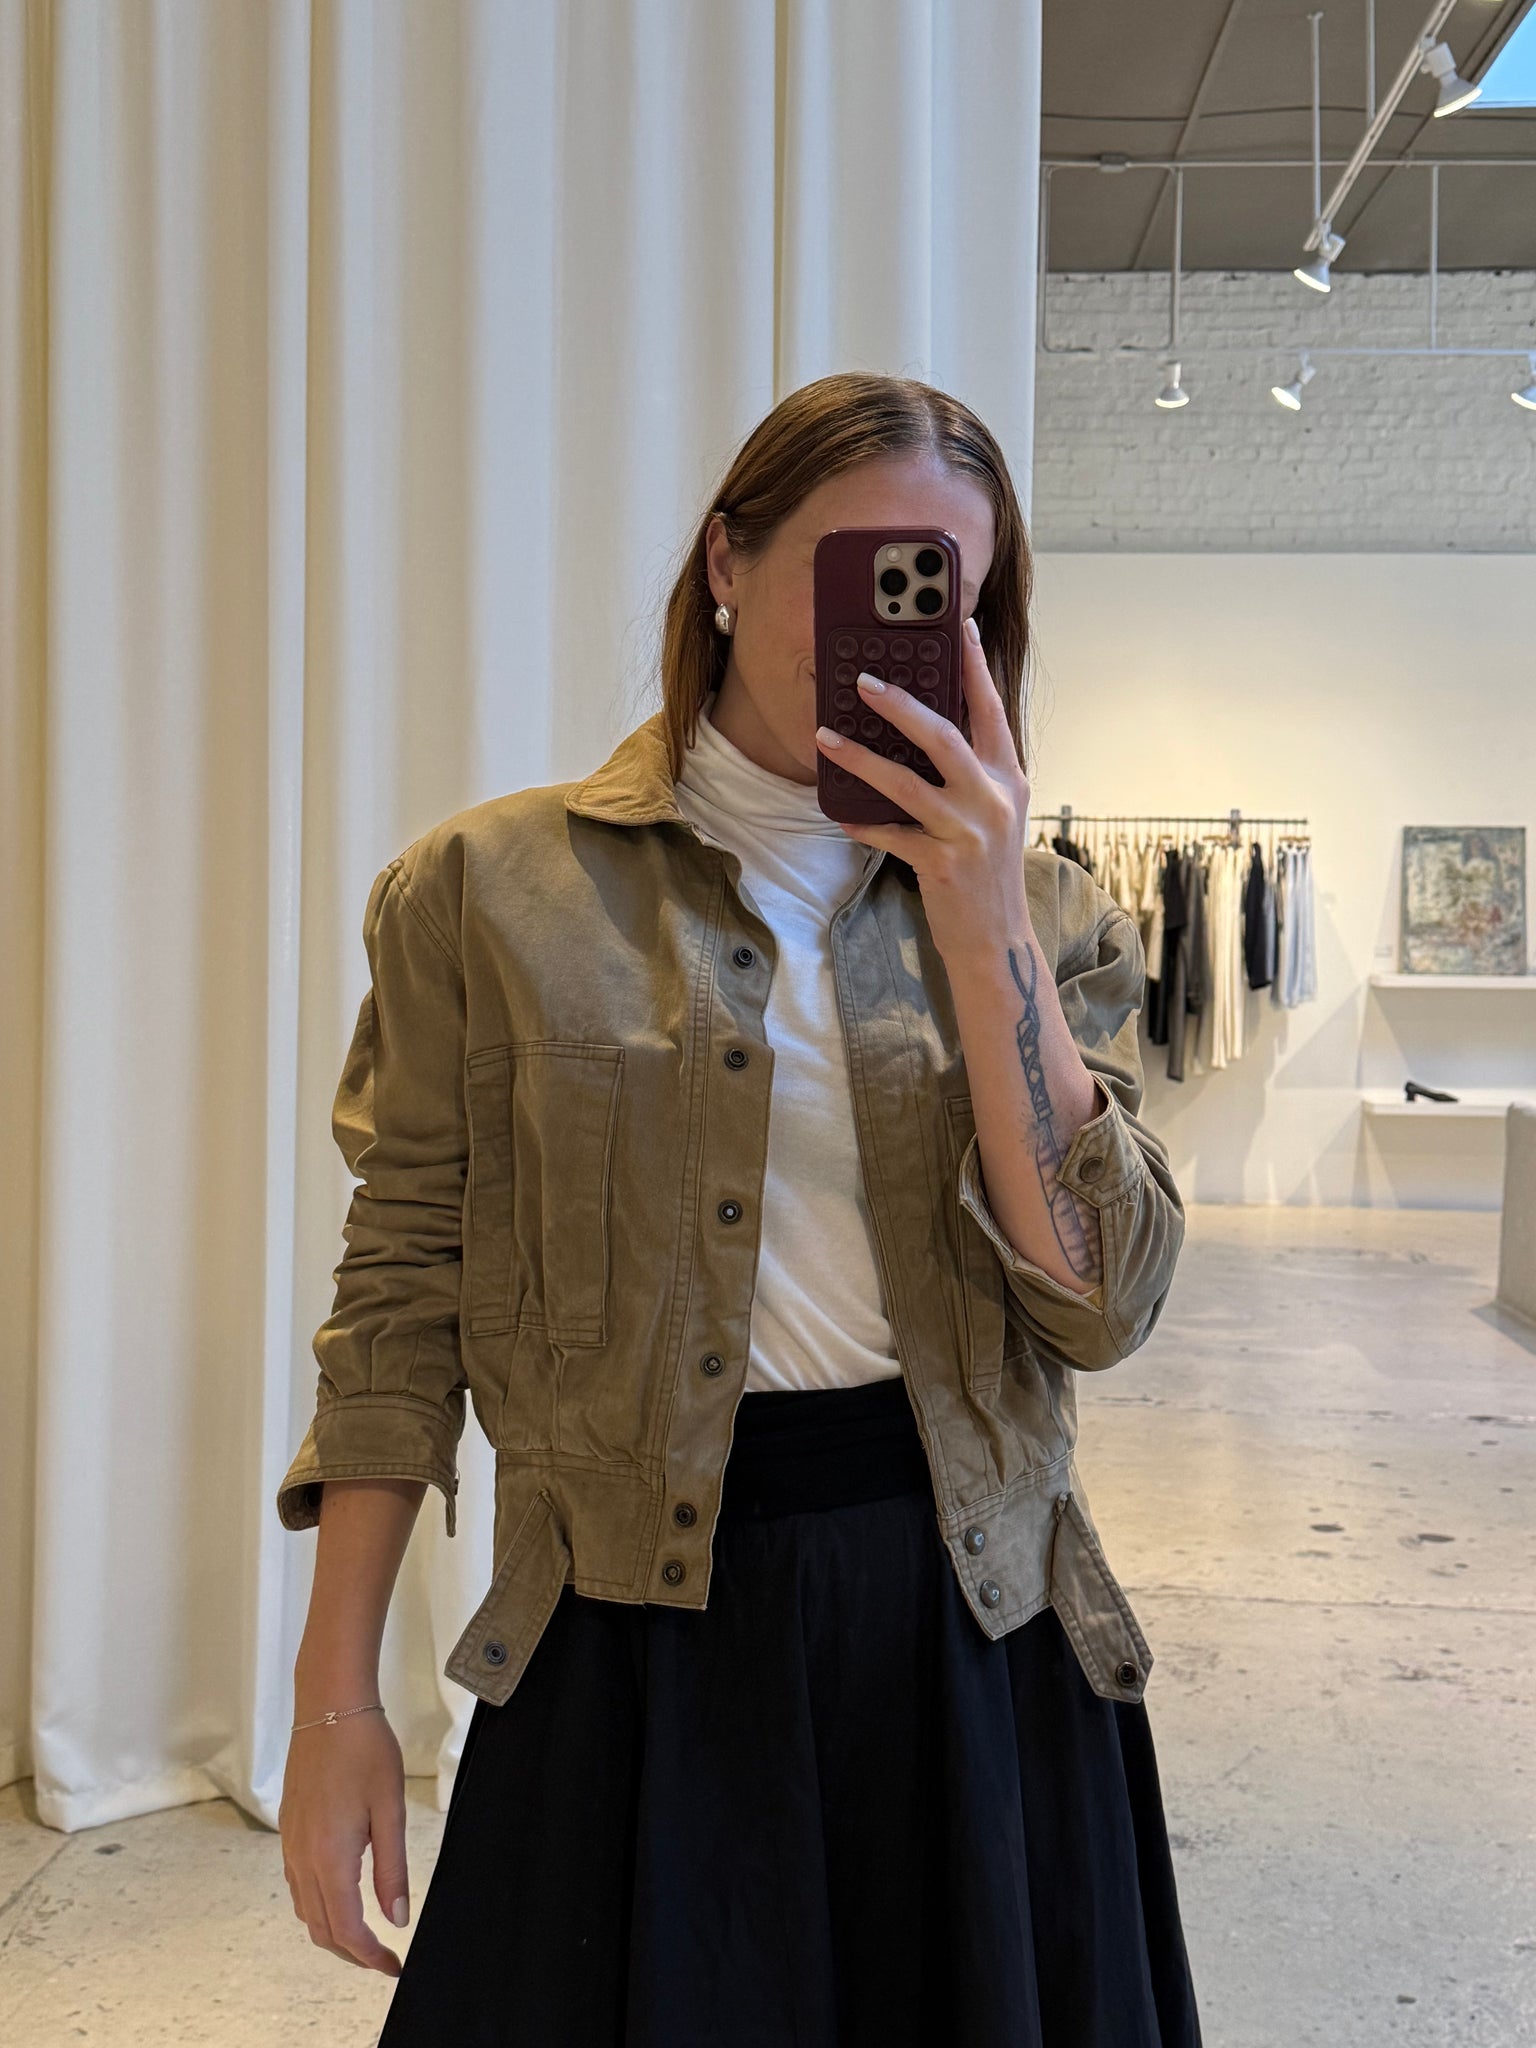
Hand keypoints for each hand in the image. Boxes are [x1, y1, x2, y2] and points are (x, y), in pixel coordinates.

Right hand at [279, 1710, 409, 1975]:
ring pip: (306, 1912)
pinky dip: (319, 1908)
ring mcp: (291, 1846)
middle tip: (385, 1960)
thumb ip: (393, 1868)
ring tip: (368, 1937)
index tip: (395, 1966)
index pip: (347, 1929)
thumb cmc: (366, 1751)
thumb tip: (398, 1917)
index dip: (370, 1956)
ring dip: (334, 1933)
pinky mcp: (289, 1831)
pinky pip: (298, 1887)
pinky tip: (341, 1900)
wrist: (329, 1708)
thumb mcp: (390, 1810)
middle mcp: (302, 1858)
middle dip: (352, 1953)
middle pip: (322, 1929)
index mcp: (330, 1857)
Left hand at [814, 616, 1031, 964]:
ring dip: (860, 757)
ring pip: (906, 781)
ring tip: (825, 737)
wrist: (997, 938)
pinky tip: (840, 814)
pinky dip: (863, 823)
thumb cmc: (987, 871)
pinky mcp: (942, 863)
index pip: (990, 709)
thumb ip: (971, 773)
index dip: (974, 666)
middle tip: (863, 681)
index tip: (959, 627)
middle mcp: (992, 797)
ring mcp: (969, 830)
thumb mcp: (992, 813)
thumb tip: (924, 730)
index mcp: (1007, 776)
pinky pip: (890, 833)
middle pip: (943, 735)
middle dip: (900, 704)